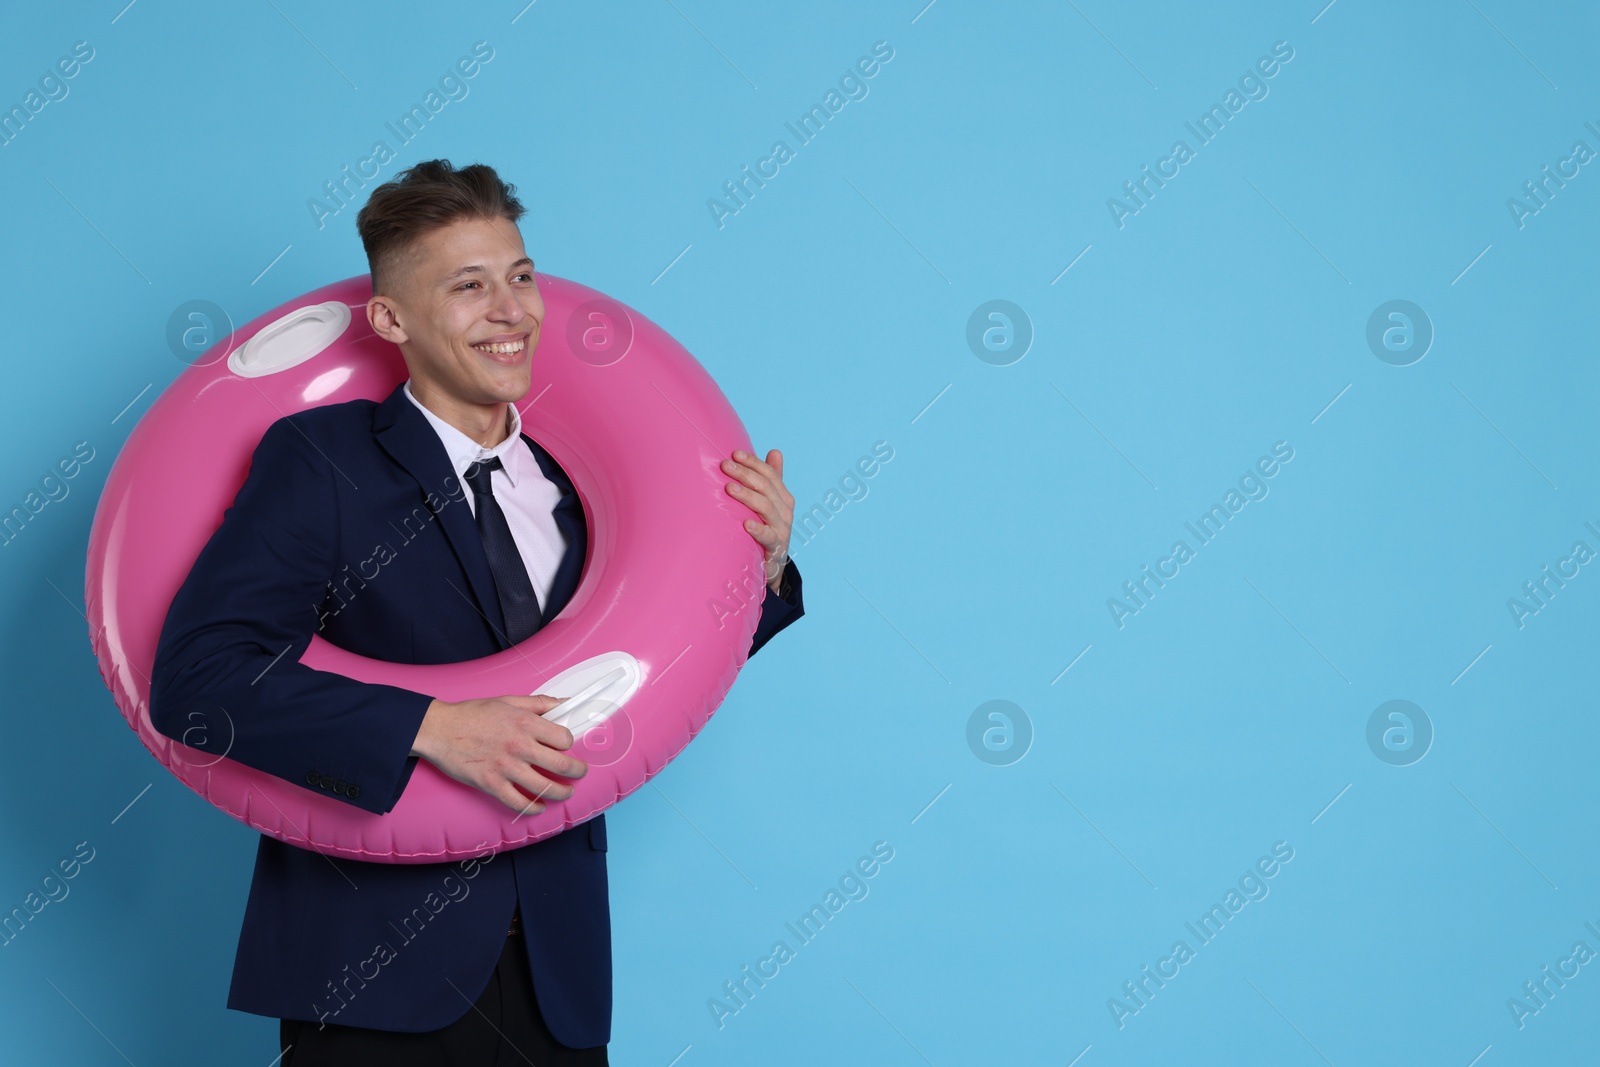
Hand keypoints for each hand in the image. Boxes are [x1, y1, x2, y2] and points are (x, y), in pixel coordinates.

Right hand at [410, 694, 586, 814]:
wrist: (439, 729)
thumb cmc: (472, 714)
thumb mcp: (508, 701)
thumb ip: (539, 703)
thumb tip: (566, 702)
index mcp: (525, 723)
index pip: (564, 738)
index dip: (568, 743)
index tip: (566, 746)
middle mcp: (519, 746)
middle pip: (561, 765)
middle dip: (577, 772)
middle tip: (580, 773)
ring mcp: (506, 768)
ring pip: (545, 787)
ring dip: (561, 793)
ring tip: (566, 792)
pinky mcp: (491, 784)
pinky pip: (519, 803)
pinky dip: (533, 808)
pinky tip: (539, 806)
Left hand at [723, 448, 792, 592]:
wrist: (773, 565)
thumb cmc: (768, 528)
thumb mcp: (771, 503)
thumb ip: (773, 479)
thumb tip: (775, 451)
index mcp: (783, 498)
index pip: (770, 474)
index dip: (753, 463)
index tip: (734, 454)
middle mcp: (785, 511)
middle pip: (766, 487)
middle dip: (745, 474)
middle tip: (725, 466)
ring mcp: (782, 530)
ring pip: (766, 507)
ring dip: (748, 496)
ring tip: (729, 488)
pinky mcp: (776, 548)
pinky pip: (769, 537)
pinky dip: (758, 530)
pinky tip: (746, 524)